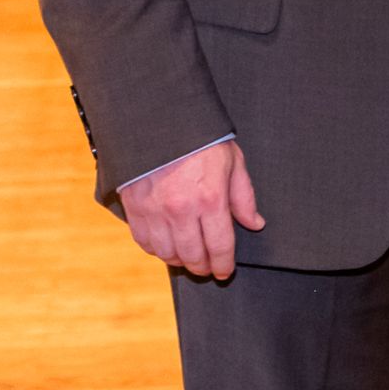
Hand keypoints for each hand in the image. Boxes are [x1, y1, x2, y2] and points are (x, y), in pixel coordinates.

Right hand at [119, 140, 263, 280]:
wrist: (159, 118)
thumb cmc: (201, 138)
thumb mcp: (232, 160)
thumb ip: (243, 196)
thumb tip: (255, 224)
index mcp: (211, 198)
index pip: (220, 246)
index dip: (224, 265)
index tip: (224, 271)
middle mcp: (181, 209)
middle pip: (193, 256)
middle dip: (203, 266)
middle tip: (208, 267)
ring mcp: (155, 210)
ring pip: (167, 254)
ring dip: (180, 260)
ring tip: (188, 256)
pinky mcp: (134, 207)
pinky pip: (145, 242)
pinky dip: (157, 248)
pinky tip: (166, 244)